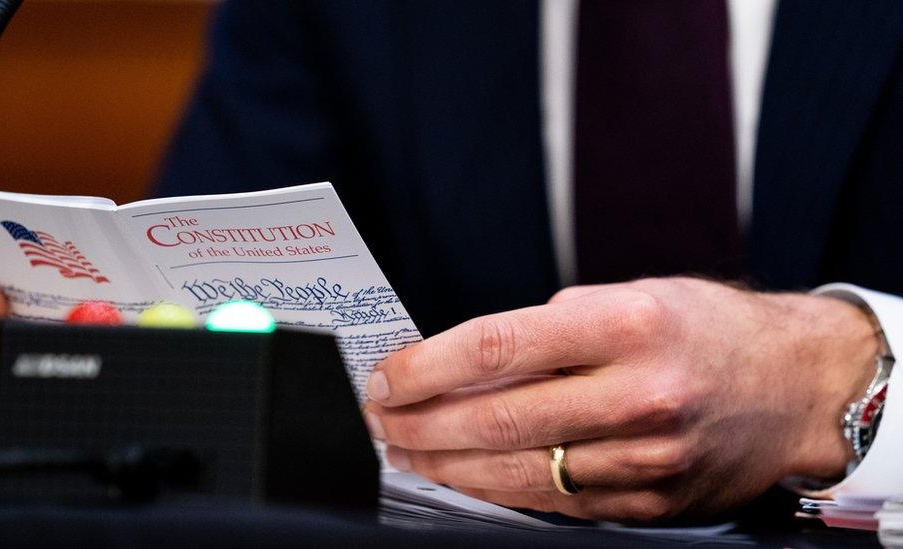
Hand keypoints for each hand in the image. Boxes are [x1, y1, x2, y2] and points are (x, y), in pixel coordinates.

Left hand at [364, 277, 876, 521]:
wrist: (791, 386)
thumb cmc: (704, 329)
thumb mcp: (628, 296)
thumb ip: (548, 330)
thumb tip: (462, 364)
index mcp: (627, 325)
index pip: (498, 347)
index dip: (427, 367)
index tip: (387, 375)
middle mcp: (637, 394)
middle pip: (497, 418)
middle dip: (420, 423)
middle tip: (379, 418)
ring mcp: (644, 458)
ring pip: (517, 471)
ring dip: (446, 465)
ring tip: (405, 451)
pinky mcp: (649, 503)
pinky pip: (553, 504)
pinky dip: (497, 491)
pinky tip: (463, 478)